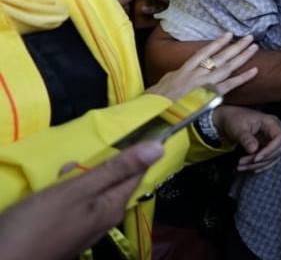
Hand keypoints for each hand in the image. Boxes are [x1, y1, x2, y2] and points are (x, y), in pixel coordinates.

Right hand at [0, 141, 163, 259]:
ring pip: (91, 191)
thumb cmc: (39, 222)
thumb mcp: (78, 190)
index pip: (137, 172)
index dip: (137, 151)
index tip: (133, 130)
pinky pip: (75, 204)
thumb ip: (116, 169)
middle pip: (113, 181)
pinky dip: (66, 192)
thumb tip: (159, 148)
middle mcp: (105, 219)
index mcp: (113, 207)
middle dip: (98, 165)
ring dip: (78, 177)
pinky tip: (50, 191)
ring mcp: (85, 227)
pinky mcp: (66, 231)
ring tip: (59, 175)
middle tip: (77, 159)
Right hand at [146, 32, 258, 101]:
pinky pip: (230, 85)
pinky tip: (255, 70)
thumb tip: (176, 73)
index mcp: (185, 70)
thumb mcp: (162, 84)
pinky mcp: (211, 95)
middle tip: (249, 37)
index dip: (217, 43)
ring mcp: (205, 83)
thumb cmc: (157, 101)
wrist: (157, 113)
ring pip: (227, 67)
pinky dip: (243, 78)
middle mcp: (197, 74)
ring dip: (242, 56)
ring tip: (254, 46)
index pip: (203, 53)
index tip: (228, 34)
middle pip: (220, 57)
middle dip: (235, 46)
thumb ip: (173, 77)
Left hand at [212, 106, 280, 172]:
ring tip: (240, 166)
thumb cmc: (234, 119)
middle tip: (242, 162)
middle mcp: (274, 131)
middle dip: (261, 160)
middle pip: (277, 150)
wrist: (229, 119)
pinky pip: (267, 159)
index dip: (270, 150)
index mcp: (271, 122)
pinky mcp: (266, 147)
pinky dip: (258, 165)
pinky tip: (247, 168)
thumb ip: (246, 139)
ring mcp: (272, 140)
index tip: (256, 158)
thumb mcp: (238, 128)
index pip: (280, 138)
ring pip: (272, 157)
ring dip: (258, 165)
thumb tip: (253, 150)